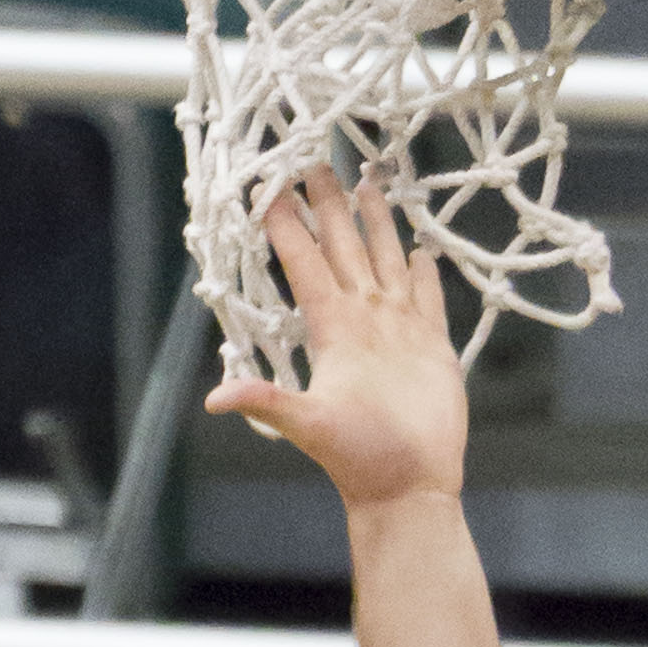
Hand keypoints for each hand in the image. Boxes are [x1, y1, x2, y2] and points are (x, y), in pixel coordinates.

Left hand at [207, 174, 471, 500]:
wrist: (408, 488)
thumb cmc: (359, 461)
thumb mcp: (307, 426)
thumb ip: (267, 404)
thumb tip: (215, 401)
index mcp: (332, 327)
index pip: (303, 259)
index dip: (286, 221)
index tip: (272, 181)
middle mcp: (362, 319)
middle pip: (341, 245)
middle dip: (328, 202)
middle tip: (316, 158)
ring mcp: (397, 330)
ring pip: (383, 259)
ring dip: (376, 223)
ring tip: (368, 182)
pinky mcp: (432, 347)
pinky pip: (427, 299)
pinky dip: (425, 274)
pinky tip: (422, 250)